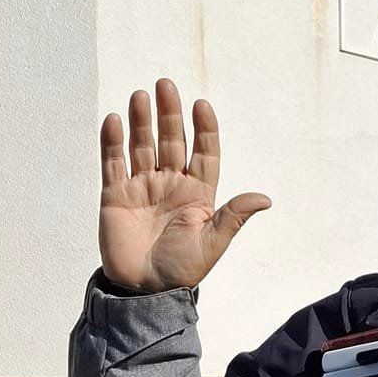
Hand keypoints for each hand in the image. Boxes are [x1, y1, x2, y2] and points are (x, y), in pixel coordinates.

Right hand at [98, 79, 269, 292]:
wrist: (144, 291)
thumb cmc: (182, 270)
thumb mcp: (212, 243)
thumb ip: (233, 217)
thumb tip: (265, 199)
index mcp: (197, 193)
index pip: (203, 153)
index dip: (204, 129)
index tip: (202, 106)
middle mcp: (170, 184)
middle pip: (171, 141)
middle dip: (169, 114)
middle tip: (166, 85)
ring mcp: (142, 187)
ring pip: (142, 146)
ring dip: (142, 121)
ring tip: (142, 96)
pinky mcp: (115, 195)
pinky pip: (113, 163)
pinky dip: (113, 142)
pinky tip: (116, 120)